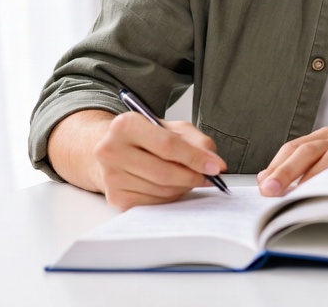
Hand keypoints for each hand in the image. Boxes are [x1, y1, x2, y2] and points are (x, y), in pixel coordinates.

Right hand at [93, 111, 226, 209]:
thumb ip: (198, 142)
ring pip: (160, 190)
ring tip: (190, 178)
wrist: (113, 149)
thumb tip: (215, 165)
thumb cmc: (147, 137)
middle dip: (193, 177)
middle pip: (164, 172)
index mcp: (126, 125)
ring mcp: (110, 176)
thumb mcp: (173, 128)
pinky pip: (153, 203)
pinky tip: (173, 186)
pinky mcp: (115, 197)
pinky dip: (170, 197)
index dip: (196, 158)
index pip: (168, 146)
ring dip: (183, 187)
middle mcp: (111, 150)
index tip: (217, 167)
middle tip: (209, 177)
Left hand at [257, 128, 327, 195]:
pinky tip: (316, 190)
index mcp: (324, 137)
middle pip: (302, 149)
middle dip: (281, 170)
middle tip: (267, 190)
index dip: (275, 165)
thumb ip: (304, 169)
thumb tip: (268, 181)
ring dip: (300, 174)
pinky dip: (326, 176)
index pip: (292, 147)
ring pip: (320, 154)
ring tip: (286, 193)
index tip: (262, 184)